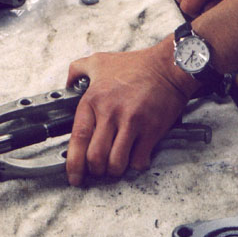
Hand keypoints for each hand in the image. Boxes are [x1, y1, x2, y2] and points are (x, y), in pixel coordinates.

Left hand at [65, 40, 198, 185]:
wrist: (168, 66)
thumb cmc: (136, 66)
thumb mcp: (99, 61)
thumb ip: (77, 70)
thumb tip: (68, 84)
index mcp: (94, 99)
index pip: (78, 138)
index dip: (73, 162)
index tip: (73, 175)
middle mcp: (110, 112)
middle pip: (96, 157)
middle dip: (95, 171)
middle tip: (98, 171)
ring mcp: (132, 122)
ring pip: (116, 163)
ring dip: (115, 170)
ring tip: (116, 166)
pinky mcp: (151, 130)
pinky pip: (139, 160)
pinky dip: (135, 164)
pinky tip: (135, 156)